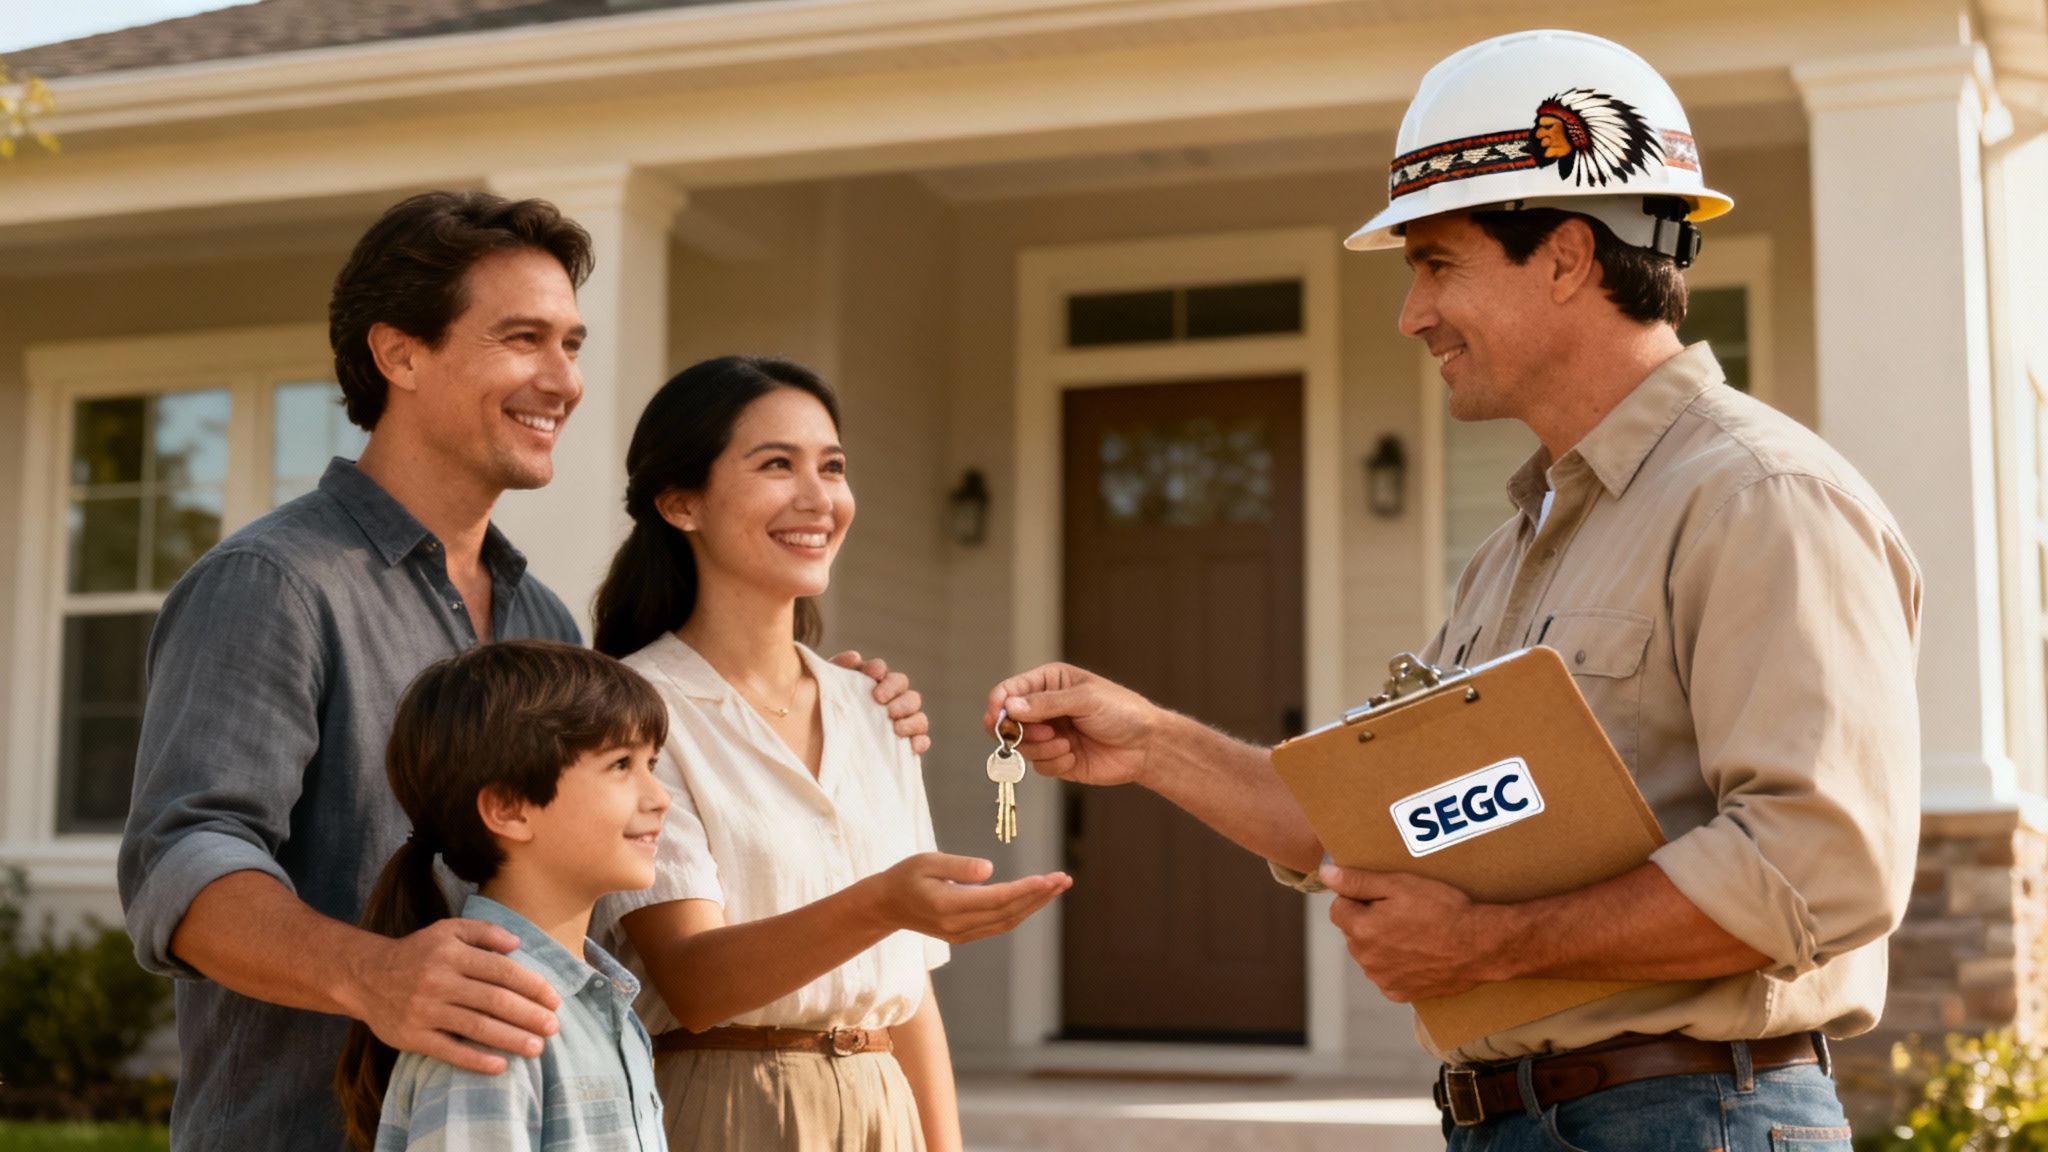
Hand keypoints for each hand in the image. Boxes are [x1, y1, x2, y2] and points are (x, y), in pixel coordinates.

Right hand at [348, 918, 562, 1073]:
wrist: (365, 976)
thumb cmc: (417, 953)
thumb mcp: (447, 930)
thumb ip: (484, 932)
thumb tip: (517, 943)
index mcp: (452, 954)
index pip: (502, 971)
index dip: (532, 986)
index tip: (554, 1000)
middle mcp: (439, 981)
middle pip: (494, 1001)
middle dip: (529, 1015)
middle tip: (553, 1027)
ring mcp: (425, 1010)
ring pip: (476, 1027)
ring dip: (511, 1039)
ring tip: (537, 1047)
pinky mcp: (411, 1036)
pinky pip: (448, 1051)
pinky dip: (475, 1060)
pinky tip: (500, 1066)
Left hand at [832, 651, 931, 754]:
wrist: (818, 747)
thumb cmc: (824, 712)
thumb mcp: (826, 690)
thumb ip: (838, 669)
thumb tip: (855, 657)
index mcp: (870, 684)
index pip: (881, 670)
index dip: (879, 669)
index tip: (872, 674)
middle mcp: (890, 700)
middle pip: (905, 687)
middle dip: (895, 691)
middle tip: (880, 700)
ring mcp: (900, 723)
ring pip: (918, 714)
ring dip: (911, 718)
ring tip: (896, 727)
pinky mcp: (904, 746)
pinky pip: (922, 740)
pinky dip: (921, 741)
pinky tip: (912, 746)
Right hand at [867, 852, 1071, 943]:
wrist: (887, 905)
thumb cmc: (906, 876)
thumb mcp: (927, 861)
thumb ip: (958, 866)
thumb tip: (989, 869)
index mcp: (947, 906)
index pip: (996, 899)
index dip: (1025, 890)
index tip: (1048, 879)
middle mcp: (957, 925)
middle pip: (1007, 913)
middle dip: (1038, 897)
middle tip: (1064, 879)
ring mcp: (962, 934)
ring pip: (1007, 922)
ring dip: (1034, 905)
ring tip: (1057, 887)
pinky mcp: (964, 935)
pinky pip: (999, 925)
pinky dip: (1021, 912)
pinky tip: (1035, 899)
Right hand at [984, 663, 1156, 786]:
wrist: (1146, 745)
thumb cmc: (1122, 712)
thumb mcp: (1085, 700)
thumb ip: (1047, 703)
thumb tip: (1011, 707)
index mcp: (1049, 682)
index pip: (1009, 690)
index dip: (999, 704)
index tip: (998, 719)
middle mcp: (1044, 708)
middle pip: (1007, 722)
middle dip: (1021, 732)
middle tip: (1044, 733)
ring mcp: (1049, 734)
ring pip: (1020, 746)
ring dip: (1041, 749)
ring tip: (1066, 745)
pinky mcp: (1056, 758)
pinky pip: (1038, 765)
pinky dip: (1054, 763)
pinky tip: (1074, 756)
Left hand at [1319, 865, 1514, 1001]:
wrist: (1480, 946)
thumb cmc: (1442, 910)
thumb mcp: (1399, 884)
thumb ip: (1358, 881)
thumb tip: (1325, 874)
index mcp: (1361, 929)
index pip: (1338, 908)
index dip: (1358, 898)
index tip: (1382, 895)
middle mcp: (1366, 959)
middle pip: (1353, 932)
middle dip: (1368, 920)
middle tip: (1402, 911)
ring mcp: (1382, 979)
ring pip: (1369, 954)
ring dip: (1381, 943)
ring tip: (1414, 931)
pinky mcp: (1400, 993)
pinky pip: (1386, 974)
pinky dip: (1396, 964)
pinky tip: (1418, 952)